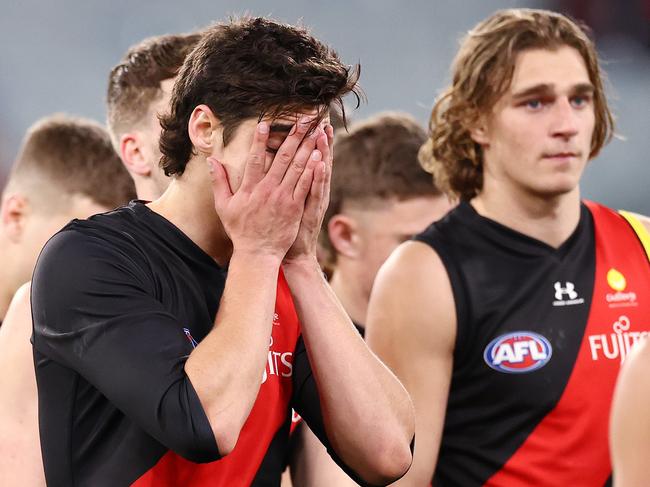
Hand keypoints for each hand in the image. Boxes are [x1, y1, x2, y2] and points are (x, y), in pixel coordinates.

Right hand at [209, 118, 320, 260]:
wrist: (258, 253)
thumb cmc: (240, 230)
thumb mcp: (224, 206)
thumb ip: (219, 182)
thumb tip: (212, 161)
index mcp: (250, 188)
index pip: (256, 158)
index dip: (261, 140)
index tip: (267, 123)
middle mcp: (268, 190)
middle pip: (282, 158)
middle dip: (293, 137)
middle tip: (302, 120)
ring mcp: (283, 198)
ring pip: (297, 168)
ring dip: (307, 148)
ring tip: (314, 132)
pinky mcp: (296, 207)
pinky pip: (305, 184)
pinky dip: (312, 169)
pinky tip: (319, 156)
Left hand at [284, 124, 333, 264]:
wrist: (293, 254)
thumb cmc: (284, 230)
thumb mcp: (284, 204)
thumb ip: (281, 184)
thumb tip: (272, 166)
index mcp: (303, 187)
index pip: (308, 160)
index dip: (311, 142)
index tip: (312, 123)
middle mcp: (313, 191)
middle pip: (318, 161)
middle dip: (320, 141)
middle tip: (323, 120)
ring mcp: (314, 201)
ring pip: (320, 173)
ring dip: (323, 153)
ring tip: (324, 134)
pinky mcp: (312, 211)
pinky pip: (316, 192)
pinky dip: (319, 178)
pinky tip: (320, 164)